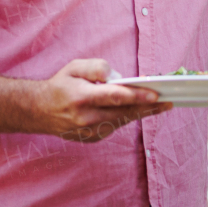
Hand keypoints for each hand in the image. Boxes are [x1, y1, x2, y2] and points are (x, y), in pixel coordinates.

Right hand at [31, 59, 171, 142]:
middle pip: (124, 113)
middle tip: (169, 102)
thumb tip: (117, 77)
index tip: (156, 95)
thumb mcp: (75, 67)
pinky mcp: (92, 138)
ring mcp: (89, 132)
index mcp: (82, 98)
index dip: (137, 96)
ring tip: (160, 104)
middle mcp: (86, 118)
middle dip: (148, 107)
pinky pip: (115, 127)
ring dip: (141, 112)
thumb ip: (97, 68)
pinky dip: (125, 118)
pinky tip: (137, 110)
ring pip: (122, 121)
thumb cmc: (61, 85)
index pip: (114, 97)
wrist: (38, 111)